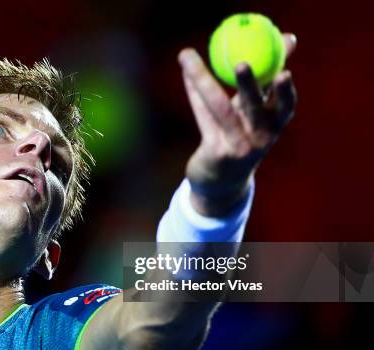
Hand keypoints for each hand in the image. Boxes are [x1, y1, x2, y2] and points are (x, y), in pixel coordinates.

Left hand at [179, 33, 297, 216]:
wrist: (221, 183)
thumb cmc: (239, 137)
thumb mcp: (254, 111)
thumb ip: (265, 78)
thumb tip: (290, 38)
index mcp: (273, 126)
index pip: (285, 106)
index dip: (285, 89)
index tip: (283, 71)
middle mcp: (260, 138)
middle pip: (255, 107)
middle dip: (250, 85)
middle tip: (242, 63)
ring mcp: (238, 146)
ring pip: (220, 109)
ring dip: (206, 83)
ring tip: (192, 60)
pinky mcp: (217, 152)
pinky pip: (203, 117)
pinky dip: (194, 92)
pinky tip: (187, 73)